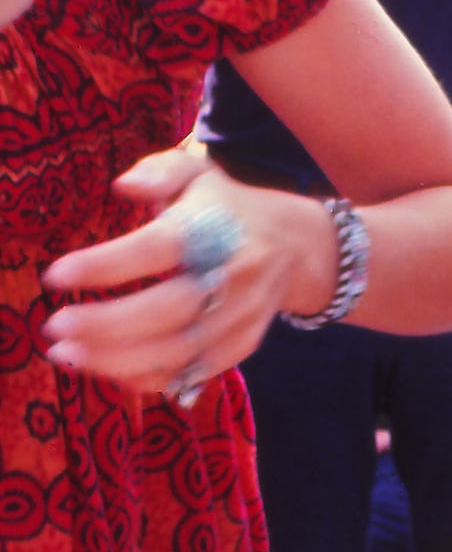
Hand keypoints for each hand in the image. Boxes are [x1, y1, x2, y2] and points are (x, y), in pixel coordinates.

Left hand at [41, 148, 332, 397]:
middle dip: (107, 325)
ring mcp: (240, 315)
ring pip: (179, 350)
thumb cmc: (230, 207)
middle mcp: (231, 274)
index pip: (157, 249)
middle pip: (168, 309)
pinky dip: (149, 379)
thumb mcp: (199, 174)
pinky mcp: (242, 345)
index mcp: (214, 226)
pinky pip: (193, 372)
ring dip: (118, 360)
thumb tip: (122, 186)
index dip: (107, 264)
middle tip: (55, 326)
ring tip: (68, 356)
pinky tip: (107, 371)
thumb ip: (160, 172)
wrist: (297, 246)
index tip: (56, 274)